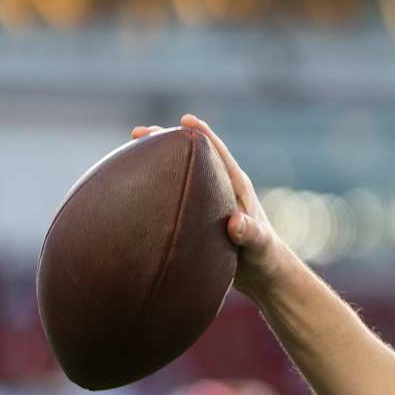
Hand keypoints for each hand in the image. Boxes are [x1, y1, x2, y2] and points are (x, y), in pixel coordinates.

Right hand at [130, 116, 295, 301]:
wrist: (263, 274)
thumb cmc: (265, 258)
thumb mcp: (260, 246)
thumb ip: (251, 234)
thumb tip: (234, 223)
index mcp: (237, 188)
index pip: (219, 154)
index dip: (203, 135)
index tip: (185, 120)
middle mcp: (221, 188)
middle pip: (193, 157)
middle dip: (168, 141)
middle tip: (140, 132)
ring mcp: (207, 200)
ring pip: (180, 172)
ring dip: (157, 160)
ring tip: (129, 148)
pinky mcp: (197, 214)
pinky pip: (174, 192)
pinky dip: (155, 184)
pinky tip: (131, 185)